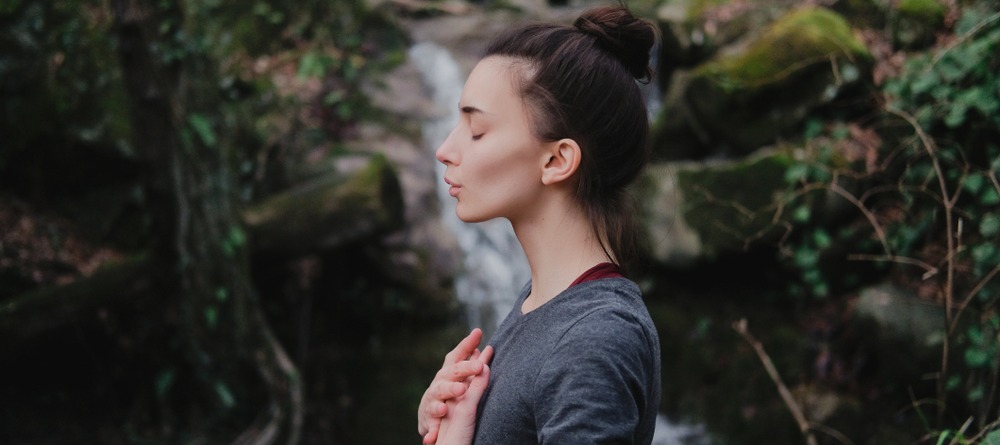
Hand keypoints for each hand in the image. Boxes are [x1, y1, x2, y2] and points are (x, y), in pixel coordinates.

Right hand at [418, 328, 493, 443]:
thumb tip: (486, 350)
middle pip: (451, 373)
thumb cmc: (448, 398)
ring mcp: (432, 403)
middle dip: (464, 369)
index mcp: (448, 375)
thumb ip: (472, 368)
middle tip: (478, 366)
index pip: (457, 357)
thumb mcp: (460, 382)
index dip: (467, 344)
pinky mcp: (428, 422)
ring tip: (455, 397)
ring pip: (437, 398)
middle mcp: (439, 385)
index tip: (478, 333)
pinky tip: (433, 436)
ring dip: (448, 396)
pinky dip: (432, 430)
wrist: (430, 421)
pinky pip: (431, 425)